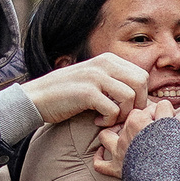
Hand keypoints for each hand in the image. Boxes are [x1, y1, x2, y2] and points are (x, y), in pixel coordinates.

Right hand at [19, 51, 146, 127]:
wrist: (38, 97)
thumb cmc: (68, 93)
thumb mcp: (94, 79)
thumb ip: (114, 81)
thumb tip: (140, 96)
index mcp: (109, 59)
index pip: (142, 75)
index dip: (141, 96)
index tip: (127, 109)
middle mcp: (104, 64)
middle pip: (141, 82)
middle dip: (137, 104)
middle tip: (121, 115)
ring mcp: (95, 77)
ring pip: (129, 96)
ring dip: (122, 114)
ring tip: (108, 119)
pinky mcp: (87, 92)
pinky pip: (112, 109)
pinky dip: (108, 120)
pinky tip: (97, 121)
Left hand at [94, 99, 177, 178]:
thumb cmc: (172, 154)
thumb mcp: (172, 124)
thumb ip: (164, 109)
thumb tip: (160, 106)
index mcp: (137, 121)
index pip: (144, 109)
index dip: (155, 115)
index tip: (164, 123)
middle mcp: (124, 134)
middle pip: (127, 121)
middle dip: (137, 122)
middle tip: (152, 129)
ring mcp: (119, 152)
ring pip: (106, 135)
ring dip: (111, 133)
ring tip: (121, 135)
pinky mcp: (117, 169)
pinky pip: (100, 164)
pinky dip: (100, 158)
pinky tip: (104, 154)